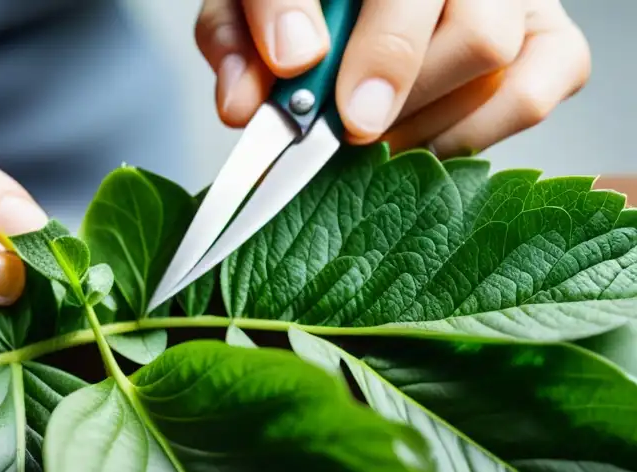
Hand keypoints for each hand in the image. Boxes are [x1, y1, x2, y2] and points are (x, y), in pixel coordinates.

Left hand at [196, 0, 589, 155]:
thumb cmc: (304, 7)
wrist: (351, 9)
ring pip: (494, 55)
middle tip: (348, 130)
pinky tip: (417, 140)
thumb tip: (242, 107)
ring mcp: (516, 0)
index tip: (332, 98)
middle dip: (396, 87)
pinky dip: (468, 135)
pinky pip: (529, 97)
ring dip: (421, 118)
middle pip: (471, 31)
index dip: (382, 51)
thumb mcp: (252, 7)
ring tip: (372, 133)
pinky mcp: (549, 45)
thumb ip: (239, 40)